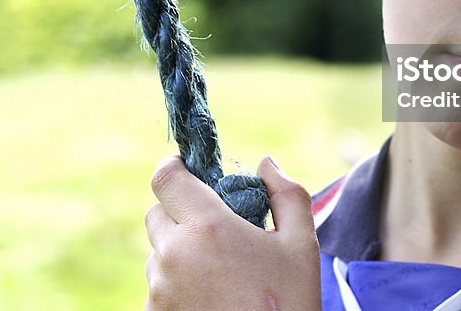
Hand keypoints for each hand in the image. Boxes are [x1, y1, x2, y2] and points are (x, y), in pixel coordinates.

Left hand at [144, 155, 321, 309]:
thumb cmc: (289, 304)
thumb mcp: (302, 246)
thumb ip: (287, 195)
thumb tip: (266, 164)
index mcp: (208, 228)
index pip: (165, 179)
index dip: (174, 168)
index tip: (188, 170)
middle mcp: (174, 255)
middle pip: (157, 214)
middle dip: (181, 212)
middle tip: (215, 228)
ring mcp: (159, 289)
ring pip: (158, 252)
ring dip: (179, 251)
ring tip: (220, 273)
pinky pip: (157, 286)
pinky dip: (176, 284)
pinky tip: (210, 297)